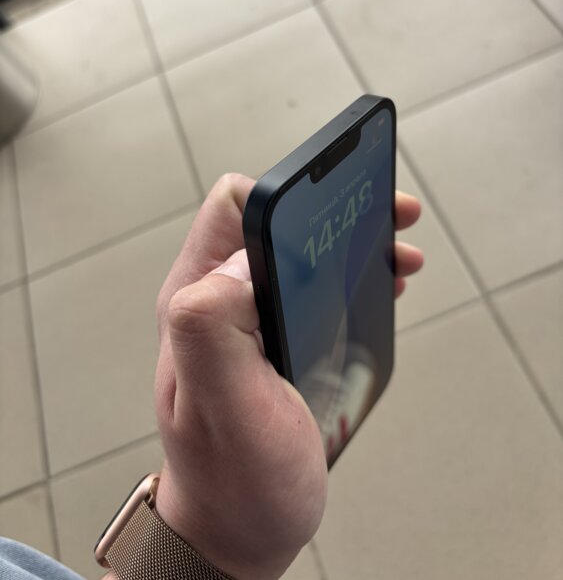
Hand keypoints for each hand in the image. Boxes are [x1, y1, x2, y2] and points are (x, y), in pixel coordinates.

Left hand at [153, 174, 422, 579]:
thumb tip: (244, 260)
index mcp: (199, 299)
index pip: (235, 207)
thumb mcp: (221, 408)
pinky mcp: (278, 340)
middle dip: (334, 209)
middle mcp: (221, 299)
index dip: (287, 193)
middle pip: (275, 221)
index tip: (341, 203)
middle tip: (391, 217)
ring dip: (352, 241)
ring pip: (301, 252)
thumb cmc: (233, 480)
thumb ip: (213, 327)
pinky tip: (385, 286)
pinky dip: (352, 275)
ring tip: (401, 256)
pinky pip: (314, 286)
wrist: (241, 528)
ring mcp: (250, 320)